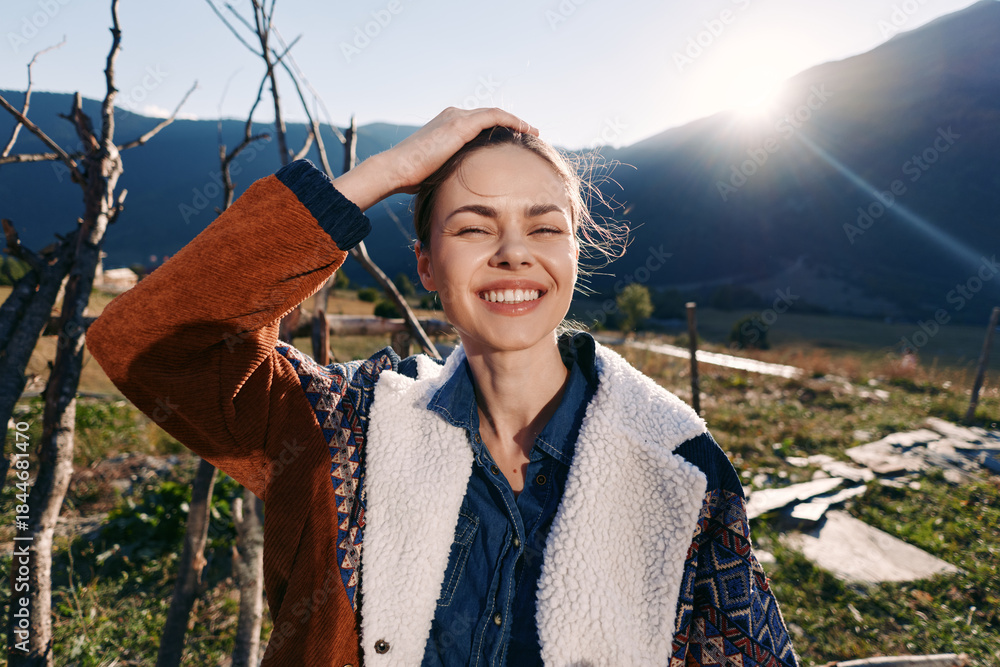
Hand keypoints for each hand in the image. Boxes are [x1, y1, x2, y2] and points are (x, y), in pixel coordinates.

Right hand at [381, 107, 538, 194]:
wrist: (397, 169)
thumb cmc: (412, 177)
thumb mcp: (437, 170)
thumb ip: (451, 169)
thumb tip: (460, 186)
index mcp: (446, 125)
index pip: (478, 123)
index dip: (498, 130)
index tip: (513, 141)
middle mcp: (452, 116)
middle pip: (489, 116)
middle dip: (510, 124)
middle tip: (529, 134)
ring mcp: (456, 117)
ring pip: (494, 114)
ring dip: (516, 121)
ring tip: (532, 131)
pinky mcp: (459, 124)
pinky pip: (494, 117)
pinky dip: (512, 121)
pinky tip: (525, 129)